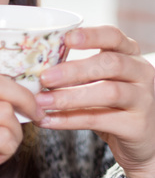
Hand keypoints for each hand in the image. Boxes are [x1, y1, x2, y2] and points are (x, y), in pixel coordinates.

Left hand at [35, 26, 154, 177]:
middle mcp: (142, 73)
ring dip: (70, 97)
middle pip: (110, 64)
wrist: (142, 142)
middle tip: (44, 78)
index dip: (91, 36)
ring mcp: (144, 99)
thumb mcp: (100, 82)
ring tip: (41, 102)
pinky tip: (49, 121)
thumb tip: (33, 69)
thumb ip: (78, 73)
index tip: (66, 38)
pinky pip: (100, 120)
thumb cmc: (113, 106)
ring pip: (108, 92)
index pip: (114, 37)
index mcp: (131, 55)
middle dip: (74, 70)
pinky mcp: (137, 126)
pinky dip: (70, 120)